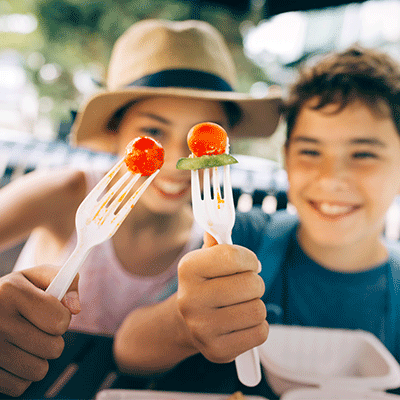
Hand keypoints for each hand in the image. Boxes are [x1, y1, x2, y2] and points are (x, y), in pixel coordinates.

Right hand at [0, 265, 79, 396]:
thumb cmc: (13, 293)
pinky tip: (13, 356)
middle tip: (36, 328)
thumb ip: (66, 282)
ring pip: (39, 371)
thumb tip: (74, 308)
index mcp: (11, 291)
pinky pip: (20, 386)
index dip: (62, 317)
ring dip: (38, 358)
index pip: (60, 321)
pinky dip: (21, 374)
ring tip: (25, 342)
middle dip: (52, 338)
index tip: (51, 312)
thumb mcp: (35, 277)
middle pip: (54, 348)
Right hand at [177, 232, 267, 363]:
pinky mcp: (217, 351)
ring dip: (256, 305)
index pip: (234, 255)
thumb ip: (218, 238)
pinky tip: (241, 322)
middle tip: (244, 286)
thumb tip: (220, 211)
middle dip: (254, 283)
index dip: (248, 258)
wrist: (185, 322)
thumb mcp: (207, 258)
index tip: (248, 263)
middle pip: (252, 284)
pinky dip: (257, 326)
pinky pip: (260, 333)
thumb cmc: (205, 284)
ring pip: (258, 309)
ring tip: (241, 304)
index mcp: (188, 269)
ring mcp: (202, 328)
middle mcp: (190, 299)